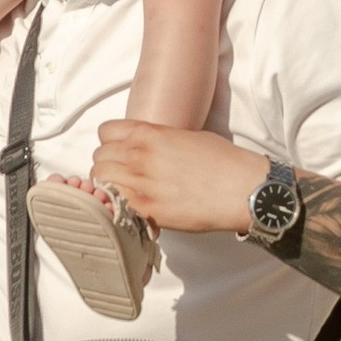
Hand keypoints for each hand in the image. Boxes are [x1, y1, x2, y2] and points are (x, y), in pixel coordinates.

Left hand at [88, 122, 269, 234]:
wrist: (241, 189)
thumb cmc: (223, 162)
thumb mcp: (187, 137)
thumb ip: (158, 140)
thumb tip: (146, 147)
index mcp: (150, 134)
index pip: (106, 131)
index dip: (111, 141)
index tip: (119, 150)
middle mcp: (139, 155)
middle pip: (99, 156)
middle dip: (108, 163)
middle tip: (122, 173)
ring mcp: (140, 183)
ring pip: (100, 178)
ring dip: (108, 184)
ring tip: (125, 190)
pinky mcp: (145, 209)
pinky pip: (113, 202)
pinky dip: (116, 203)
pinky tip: (132, 205)